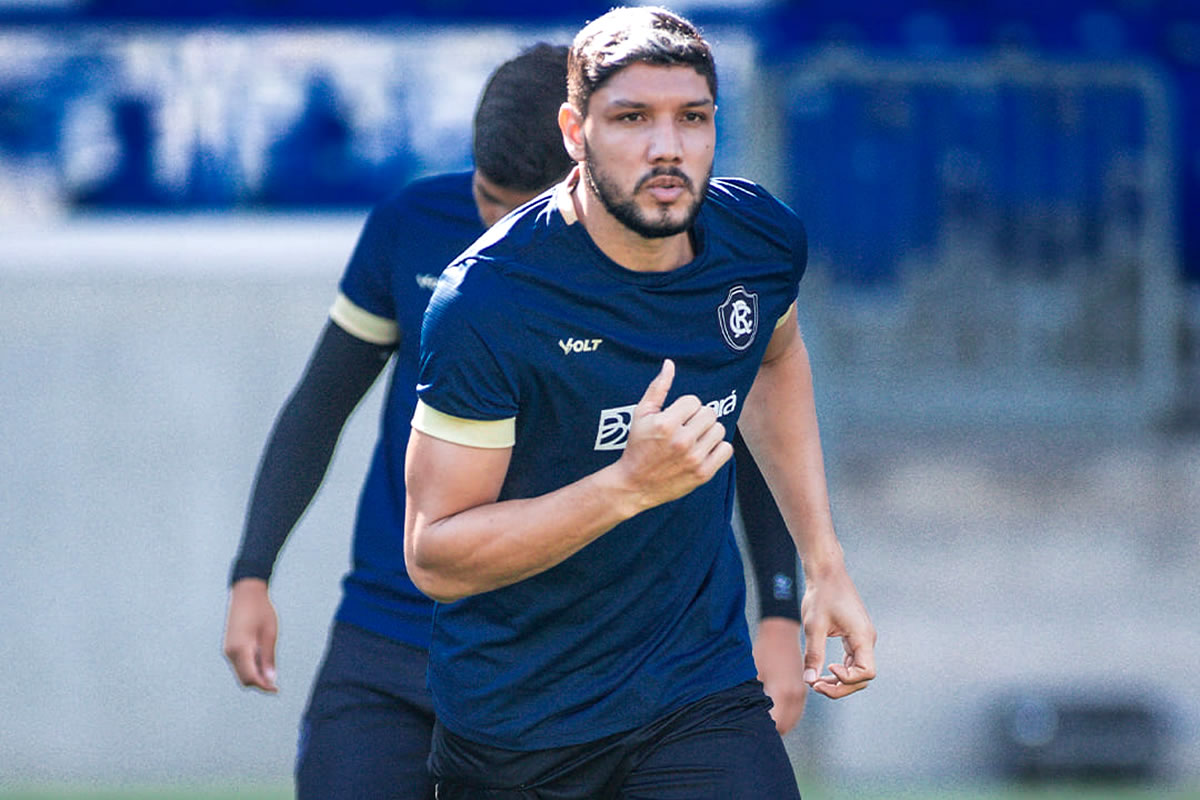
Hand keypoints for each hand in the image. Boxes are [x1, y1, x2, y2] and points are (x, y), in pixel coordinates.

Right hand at [223, 578, 278, 692]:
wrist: (246, 593)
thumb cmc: (261, 611)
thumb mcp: (270, 634)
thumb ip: (269, 658)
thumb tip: (270, 679)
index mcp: (241, 648)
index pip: (250, 677)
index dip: (263, 686)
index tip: (276, 689)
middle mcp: (230, 652)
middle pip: (244, 678)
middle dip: (259, 683)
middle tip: (276, 682)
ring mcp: (228, 649)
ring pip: (241, 672)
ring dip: (255, 674)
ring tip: (270, 667)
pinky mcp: (229, 646)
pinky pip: (239, 664)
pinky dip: (250, 666)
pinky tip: (262, 659)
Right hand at [616, 359, 733, 510]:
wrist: (635, 484)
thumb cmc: (638, 447)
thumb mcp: (641, 415)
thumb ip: (657, 388)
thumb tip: (669, 364)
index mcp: (666, 424)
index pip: (694, 401)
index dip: (685, 408)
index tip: (676, 418)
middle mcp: (682, 441)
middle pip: (709, 414)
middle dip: (698, 418)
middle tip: (686, 428)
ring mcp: (694, 459)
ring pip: (719, 430)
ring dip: (708, 432)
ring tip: (694, 439)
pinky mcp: (703, 473)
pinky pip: (726, 449)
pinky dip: (718, 448)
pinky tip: (703, 450)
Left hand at [753, 616, 806, 733]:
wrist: (781, 631)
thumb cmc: (763, 650)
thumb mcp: (751, 675)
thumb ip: (750, 698)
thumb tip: (743, 717)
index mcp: (782, 693)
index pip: (774, 725)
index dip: (761, 731)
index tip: (747, 731)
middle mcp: (795, 696)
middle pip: (784, 727)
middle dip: (769, 731)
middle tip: (751, 730)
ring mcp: (801, 693)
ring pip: (791, 721)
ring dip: (778, 724)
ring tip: (760, 723)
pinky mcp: (802, 690)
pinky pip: (796, 712)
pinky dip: (785, 717)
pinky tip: (771, 714)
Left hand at [801, 566, 875, 698]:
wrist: (826, 573)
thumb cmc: (821, 595)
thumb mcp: (814, 627)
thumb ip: (813, 655)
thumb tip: (809, 682)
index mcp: (863, 637)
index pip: (866, 673)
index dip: (847, 679)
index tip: (827, 669)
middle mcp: (867, 640)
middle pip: (863, 677)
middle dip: (841, 686)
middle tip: (816, 685)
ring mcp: (862, 639)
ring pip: (857, 671)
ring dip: (840, 681)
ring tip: (817, 682)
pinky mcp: (855, 636)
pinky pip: (852, 661)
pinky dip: (840, 670)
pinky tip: (823, 671)